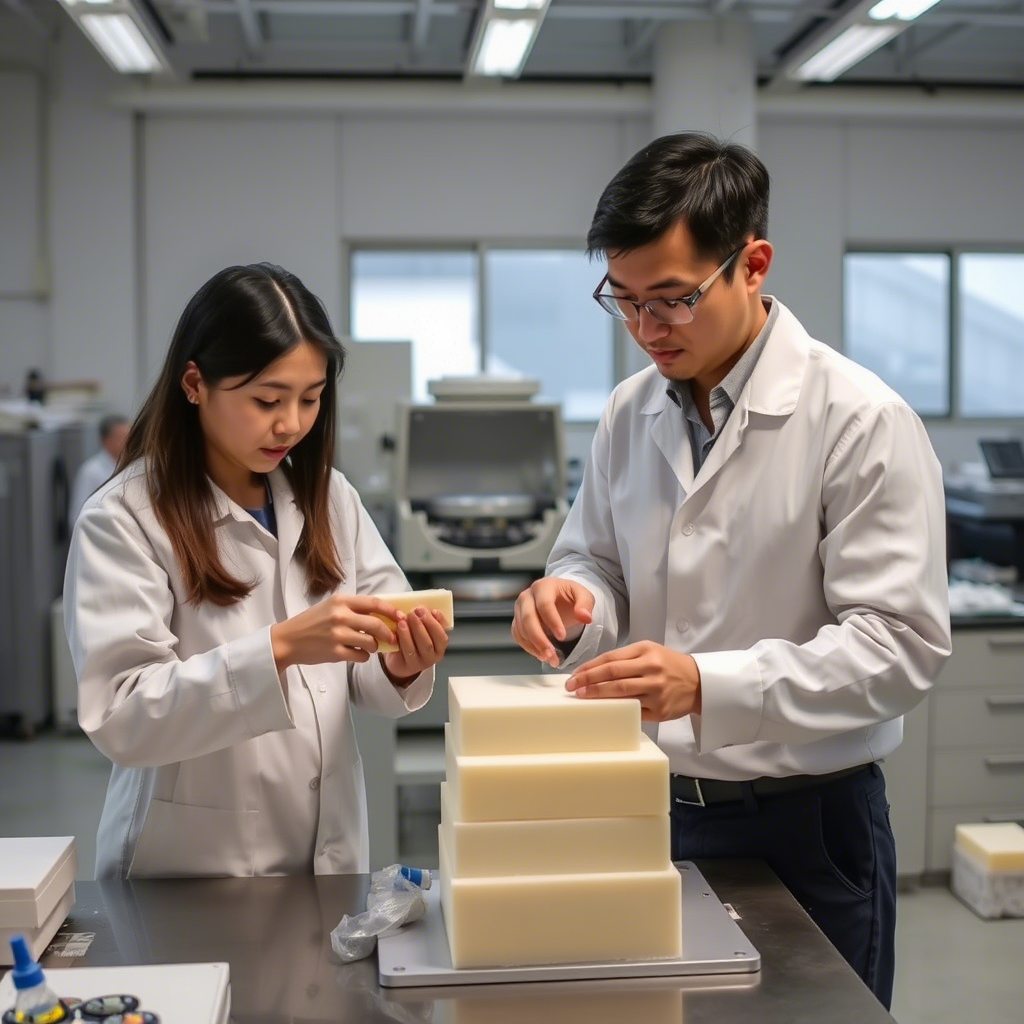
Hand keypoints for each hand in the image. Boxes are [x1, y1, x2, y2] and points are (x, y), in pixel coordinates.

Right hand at [270, 594, 402, 671]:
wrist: (287, 639)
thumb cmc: (311, 622)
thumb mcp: (330, 606)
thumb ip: (353, 608)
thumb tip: (381, 613)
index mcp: (341, 601)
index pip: (374, 603)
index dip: (391, 610)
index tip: (401, 616)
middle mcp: (340, 616)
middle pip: (376, 624)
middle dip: (389, 633)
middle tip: (392, 638)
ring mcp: (337, 635)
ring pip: (370, 642)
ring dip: (374, 646)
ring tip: (369, 646)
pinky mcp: (335, 652)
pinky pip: (361, 656)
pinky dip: (364, 656)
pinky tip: (358, 654)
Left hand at [381, 607, 449, 685]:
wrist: (399, 659)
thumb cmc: (413, 640)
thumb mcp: (422, 630)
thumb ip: (425, 620)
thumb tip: (423, 608)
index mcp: (440, 645)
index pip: (443, 635)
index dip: (439, 622)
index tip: (433, 610)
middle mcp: (434, 655)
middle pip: (432, 640)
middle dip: (425, 623)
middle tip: (416, 611)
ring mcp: (422, 662)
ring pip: (422, 646)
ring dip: (414, 630)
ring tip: (405, 618)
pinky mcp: (409, 664)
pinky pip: (408, 650)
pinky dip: (404, 637)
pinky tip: (400, 627)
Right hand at [512, 577, 594, 667]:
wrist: (559, 596)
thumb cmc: (570, 596)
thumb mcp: (583, 595)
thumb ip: (585, 604)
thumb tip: (585, 618)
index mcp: (543, 586)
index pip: (544, 604)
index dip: (552, 621)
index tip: (562, 637)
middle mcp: (527, 596)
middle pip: (527, 617)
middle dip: (539, 638)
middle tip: (551, 654)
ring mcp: (519, 608)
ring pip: (521, 628)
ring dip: (534, 646)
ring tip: (550, 658)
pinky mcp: (517, 620)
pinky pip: (517, 635)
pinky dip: (528, 647)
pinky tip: (541, 655)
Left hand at [566, 641, 701, 720]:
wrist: (699, 682)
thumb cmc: (669, 665)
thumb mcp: (650, 651)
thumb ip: (625, 658)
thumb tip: (594, 670)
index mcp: (646, 651)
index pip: (611, 658)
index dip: (589, 667)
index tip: (575, 674)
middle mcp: (651, 669)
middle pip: (613, 674)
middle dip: (588, 680)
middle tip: (572, 687)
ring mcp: (656, 690)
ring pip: (621, 692)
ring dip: (597, 694)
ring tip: (582, 696)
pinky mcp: (660, 709)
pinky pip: (633, 710)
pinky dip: (616, 710)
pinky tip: (603, 710)